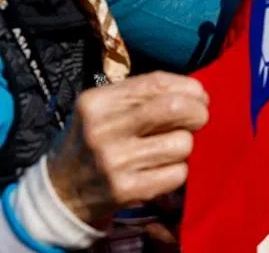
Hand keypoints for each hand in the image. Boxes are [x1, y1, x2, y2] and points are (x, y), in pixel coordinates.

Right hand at [46, 72, 208, 228]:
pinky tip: (161, 169)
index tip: (200, 95)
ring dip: (185, 144)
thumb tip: (197, 93)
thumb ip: (143, 96)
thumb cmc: (94, 142)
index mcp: (97, 102)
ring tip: (169, 148)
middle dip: (197, 111)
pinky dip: (178, 171)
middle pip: (174, 108)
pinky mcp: (126, 190)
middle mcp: (102, 129)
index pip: (156, 83)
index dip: (188, 87)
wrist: (61, 193)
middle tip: (198, 118)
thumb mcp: (103, 110)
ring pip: (182, 143)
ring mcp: (114, 161)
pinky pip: (177, 173)